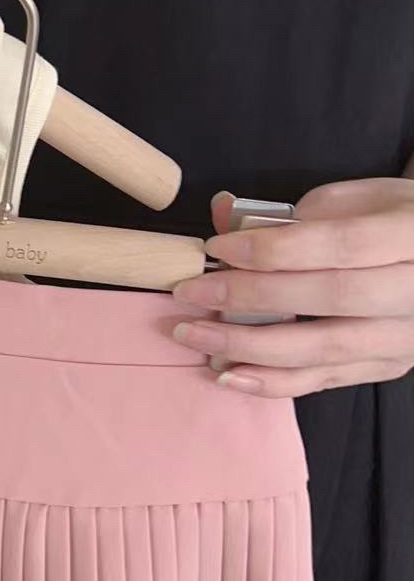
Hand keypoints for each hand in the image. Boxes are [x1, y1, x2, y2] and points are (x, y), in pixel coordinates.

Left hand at [172, 181, 413, 396]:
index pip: (340, 245)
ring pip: (324, 349)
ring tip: (191, 335)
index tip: (217, 248)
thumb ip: (293, 211)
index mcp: (411, 236)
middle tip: (189, 292)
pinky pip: (325, 380)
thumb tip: (224, 213)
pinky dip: (272, 381)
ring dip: (248, 346)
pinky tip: (227, 374)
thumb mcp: (357, 199)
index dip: (274, 248)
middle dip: (250, 296)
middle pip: (329, 298)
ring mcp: (405, 336)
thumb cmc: (394, 222)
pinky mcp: (388, 366)